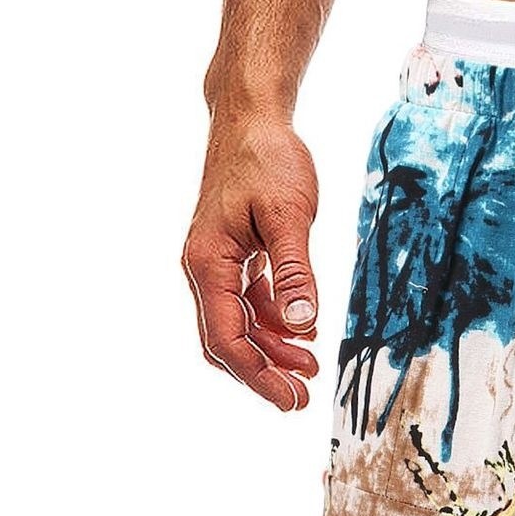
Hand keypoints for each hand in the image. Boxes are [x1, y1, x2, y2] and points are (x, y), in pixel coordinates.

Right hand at [182, 115, 321, 411]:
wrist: (251, 116)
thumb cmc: (267, 158)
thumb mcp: (289, 216)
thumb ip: (294, 271)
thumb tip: (301, 324)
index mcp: (208, 263)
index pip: (226, 339)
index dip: (259, 376)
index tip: (292, 399)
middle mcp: (204, 268)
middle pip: (227, 341)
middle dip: (264, 373)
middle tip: (303, 398)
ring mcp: (217, 263)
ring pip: (238, 325)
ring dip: (271, 350)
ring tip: (310, 368)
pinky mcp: (233, 256)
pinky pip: (247, 304)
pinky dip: (273, 323)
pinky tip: (302, 331)